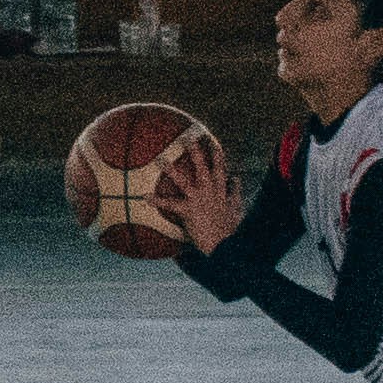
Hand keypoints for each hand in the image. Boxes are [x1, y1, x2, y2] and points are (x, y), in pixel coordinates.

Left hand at [151, 133, 235, 248]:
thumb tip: (237, 178)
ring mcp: (200, 200)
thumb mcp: (237, 210)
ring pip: (184, 181)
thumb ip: (235, 194)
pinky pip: (170, 204)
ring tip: (161, 160)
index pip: (221, 170)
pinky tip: (145, 197)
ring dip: (172, 170)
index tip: (213, 143)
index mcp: (221, 192)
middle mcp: (211, 192)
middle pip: (204, 168)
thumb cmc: (231, 230)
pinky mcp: (190, 210)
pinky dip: (158, 201)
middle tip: (188, 137)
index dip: (217, 157)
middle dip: (197, 152)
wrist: (227, 245)